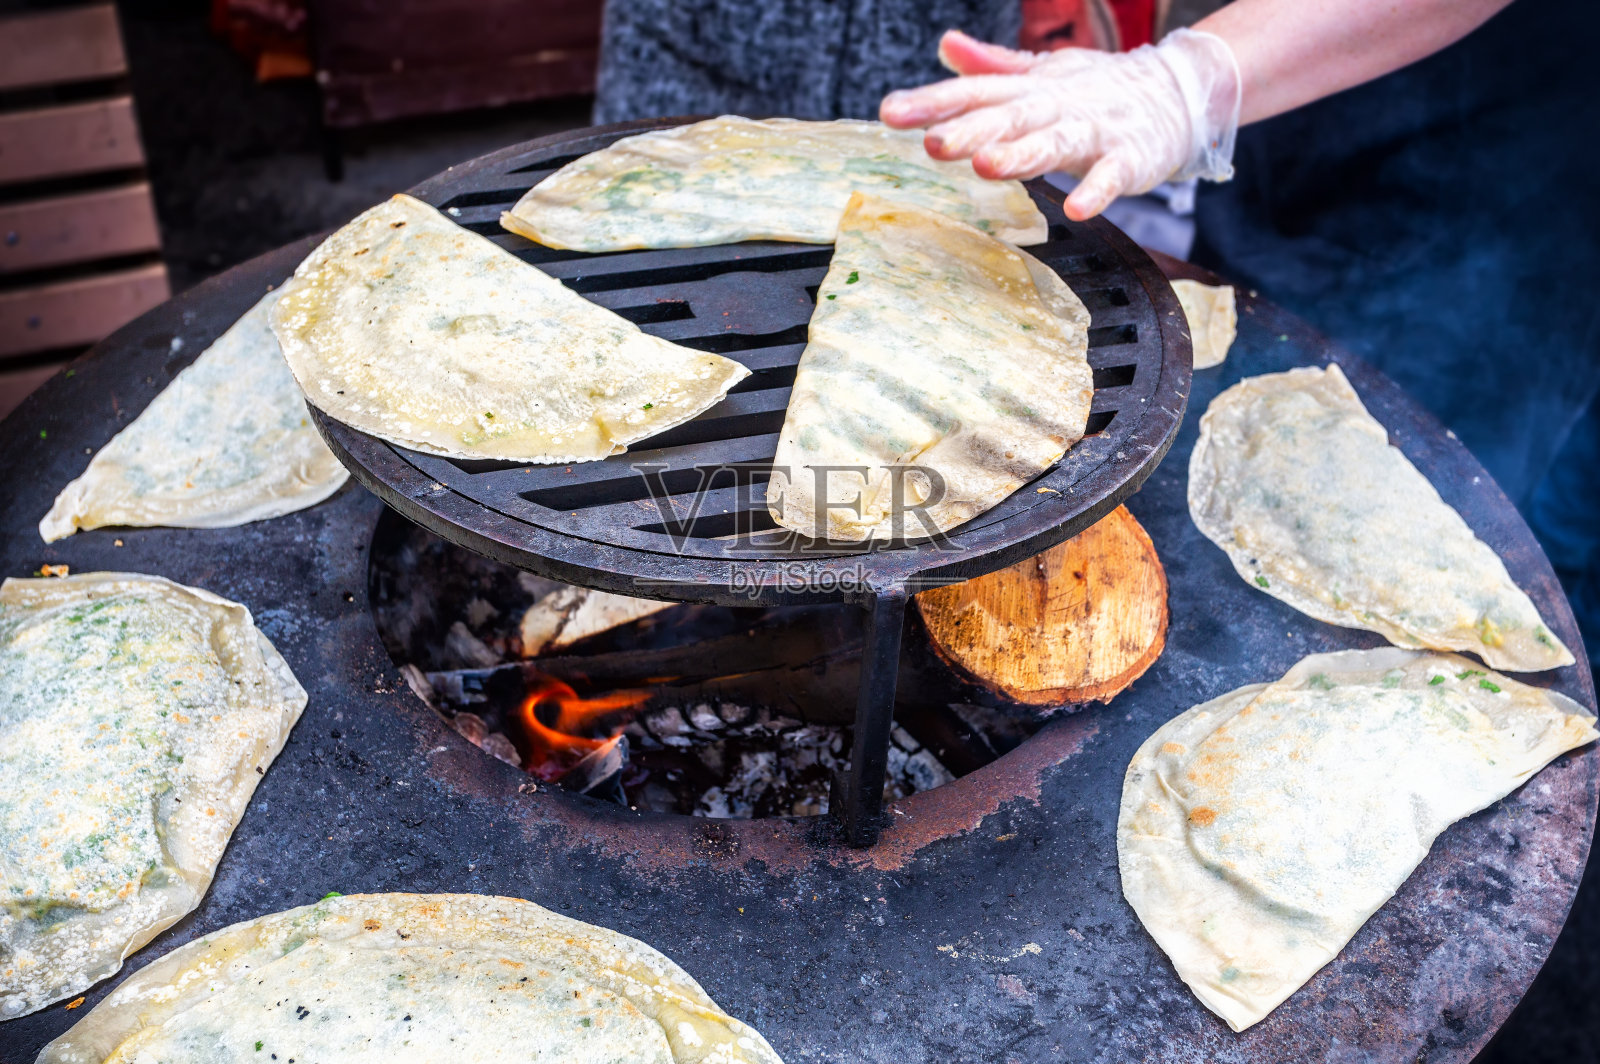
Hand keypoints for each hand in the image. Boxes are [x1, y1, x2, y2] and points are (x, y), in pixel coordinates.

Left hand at [880, 29, 1240, 220]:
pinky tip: (1077, 209)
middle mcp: (1057, 104)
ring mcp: (1094, 130)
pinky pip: (1112, 175)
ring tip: (988, 167)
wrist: (1179, 90)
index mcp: (1030, 88)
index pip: (975, 92)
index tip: (890, 112)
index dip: (932, 102)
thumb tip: (945, 46)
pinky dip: (1096, 191)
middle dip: (970, 129)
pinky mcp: (1129, 157)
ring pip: (1054, 142)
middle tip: (934, 143)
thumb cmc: (1099, 89)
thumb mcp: (1042, 74)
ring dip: (1022, 154)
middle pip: (1009, 115)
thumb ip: (992, 67)